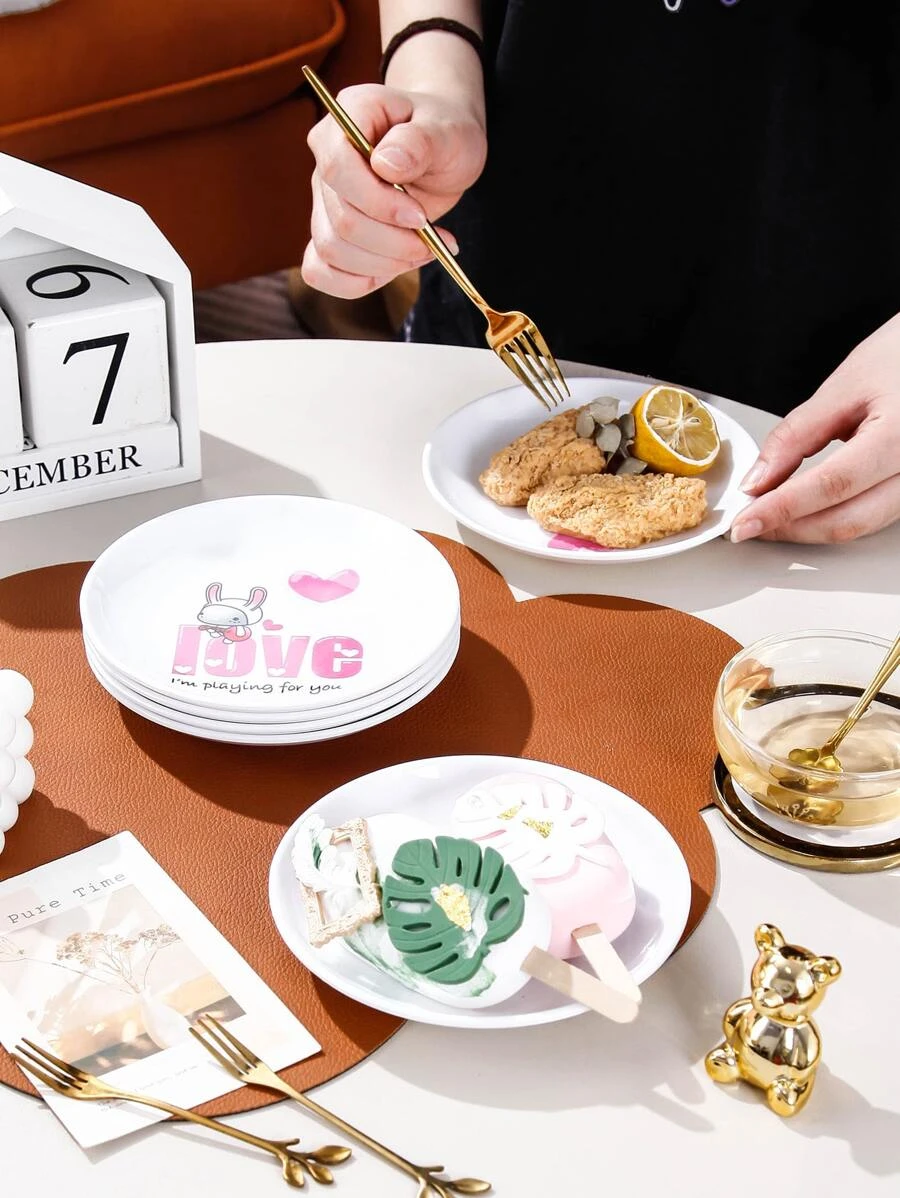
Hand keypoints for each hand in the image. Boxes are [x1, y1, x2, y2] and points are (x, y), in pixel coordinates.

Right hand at [301, 83, 486, 298]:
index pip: (338, 169)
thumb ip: (420, 142)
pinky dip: (357, 282)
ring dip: (383, 264)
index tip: (420, 217)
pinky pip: (321, 271)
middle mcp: (326, 158)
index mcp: (349, 117)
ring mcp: (323, 198)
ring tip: (424, 251)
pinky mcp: (329, 232)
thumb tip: (386, 164)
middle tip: (433, 240)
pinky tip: (393, 269)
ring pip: (332, 250)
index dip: (378, 203)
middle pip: (340, 220)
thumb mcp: (448, 131)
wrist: (442, 152)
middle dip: (392, 242)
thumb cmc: (445, 135)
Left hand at [730, 312, 899, 543]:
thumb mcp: (844, 386)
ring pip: (860, 527)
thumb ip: (796, 436)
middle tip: (748, 524)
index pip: (832, 485)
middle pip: (847, 520)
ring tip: (768, 518)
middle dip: (790, 528)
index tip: (744, 522)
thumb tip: (757, 481)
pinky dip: (832, 518)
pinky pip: (872, 517)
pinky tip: (803, 511)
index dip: (782, 509)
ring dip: (808, 529)